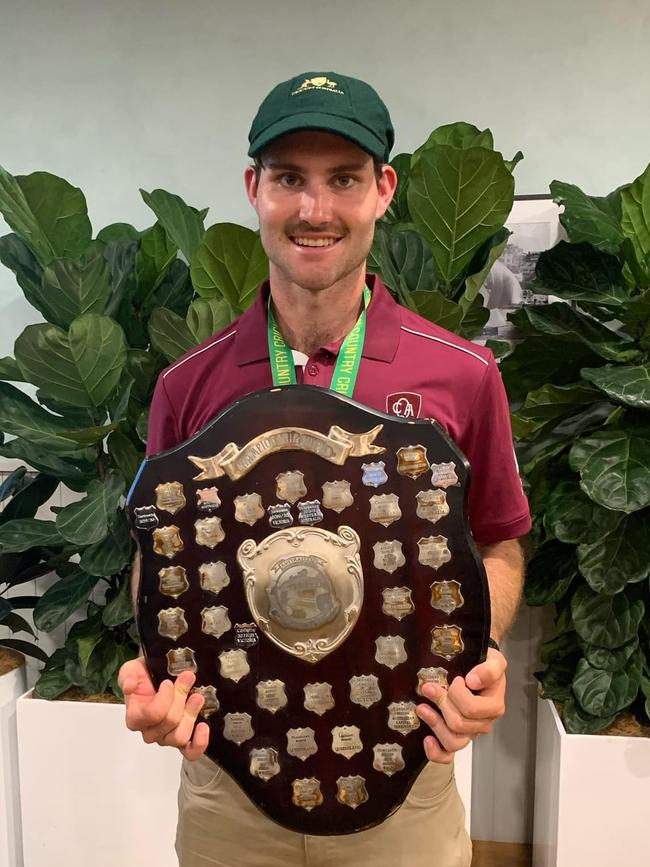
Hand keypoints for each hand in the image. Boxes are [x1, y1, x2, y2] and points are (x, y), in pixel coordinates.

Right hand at [118, 657, 209, 760]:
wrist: (157, 677)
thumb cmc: (144, 676)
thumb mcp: (131, 670)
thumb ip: (127, 676)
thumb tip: (129, 685)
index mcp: (135, 717)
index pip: (153, 714)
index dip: (165, 697)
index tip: (168, 682)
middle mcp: (149, 731)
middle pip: (170, 722)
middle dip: (181, 697)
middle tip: (187, 679)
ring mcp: (166, 737)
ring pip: (180, 736)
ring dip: (191, 713)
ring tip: (196, 697)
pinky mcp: (182, 739)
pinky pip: (190, 751)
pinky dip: (199, 742)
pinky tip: (203, 726)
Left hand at [415, 647, 506, 763]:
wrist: (480, 668)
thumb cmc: (486, 664)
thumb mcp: (494, 660)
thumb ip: (489, 670)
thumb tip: (472, 681)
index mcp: (493, 707)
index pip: (471, 708)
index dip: (457, 694)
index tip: (455, 679)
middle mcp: (483, 724)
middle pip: (458, 724)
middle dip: (440, 704)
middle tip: (428, 687)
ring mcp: (470, 733)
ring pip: (452, 741)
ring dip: (434, 723)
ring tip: (420, 708)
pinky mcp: (458, 737)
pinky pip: (448, 755)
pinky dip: (436, 753)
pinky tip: (426, 740)